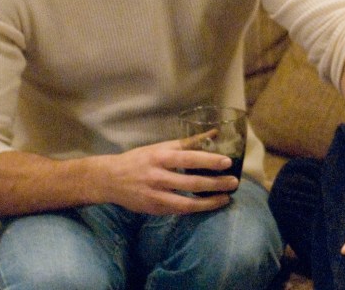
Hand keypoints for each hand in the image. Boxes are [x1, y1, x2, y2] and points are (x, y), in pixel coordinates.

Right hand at [95, 138, 236, 214]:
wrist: (110, 179)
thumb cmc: (140, 159)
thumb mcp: (161, 147)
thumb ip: (188, 142)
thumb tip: (214, 133)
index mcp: (161, 157)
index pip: (189, 158)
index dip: (209, 160)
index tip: (227, 162)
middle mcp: (158, 176)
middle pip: (191, 182)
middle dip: (215, 183)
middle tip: (234, 182)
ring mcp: (156, 195)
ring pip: (187, 202)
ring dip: (209, 201)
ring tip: (226, 197)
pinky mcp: (155, 209)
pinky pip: (180, 210)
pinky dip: (196, 208)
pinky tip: (210, 205)